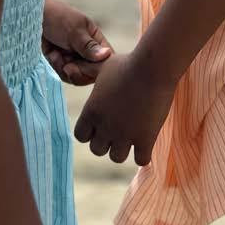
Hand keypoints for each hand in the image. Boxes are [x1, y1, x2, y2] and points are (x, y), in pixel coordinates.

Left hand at [42, 0, 111, 85]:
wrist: (33, 17)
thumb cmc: (58, 17)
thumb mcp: (75, 31)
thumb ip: (89, 45)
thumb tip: (107, 55)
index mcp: (96, 41)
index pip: (105, 62)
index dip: (97, 69)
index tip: (82, 65)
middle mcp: (88, 52)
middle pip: (91, 74)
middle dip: (78, 72)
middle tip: (67, 65)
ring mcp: (75, 59)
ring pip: (76, 77)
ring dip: (64, 68)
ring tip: (56, 55)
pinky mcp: (62, 64)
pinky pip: (63, 75)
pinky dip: (56, 67)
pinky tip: (52, 55)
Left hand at [74, 52, 176, 166]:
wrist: (154, 68)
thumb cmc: (128, 63)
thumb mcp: (103, 66)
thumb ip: (86, 70)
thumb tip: (71, 65)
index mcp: (92, 111)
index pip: (80, 136)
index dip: (90, 131)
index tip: (101, 124)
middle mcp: (105, 127)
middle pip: (97, 150)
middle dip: (106, 142)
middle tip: (118, 130)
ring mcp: (125, 135)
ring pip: (117, 157)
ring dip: (123, 149)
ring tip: (132, 136)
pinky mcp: (145, 139)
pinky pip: (140, 160)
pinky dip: (143, 155)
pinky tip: (147, 141)